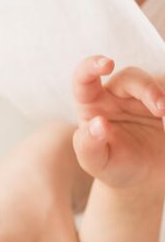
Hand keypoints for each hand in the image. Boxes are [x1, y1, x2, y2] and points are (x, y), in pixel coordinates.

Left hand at [71, 55, 164, 191]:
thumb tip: (97, 123)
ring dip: (163, 95)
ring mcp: (142, 97)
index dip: (92, 65)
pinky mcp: (161, 102)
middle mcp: (116, 95)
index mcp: (92, 104)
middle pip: (131, 77)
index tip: (108, 64)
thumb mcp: (96, 163)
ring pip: (155, 83)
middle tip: (162, 109)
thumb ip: (89, 145)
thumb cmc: (113, 166)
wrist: (145, 177)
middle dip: (148, 88)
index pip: (84, 78)